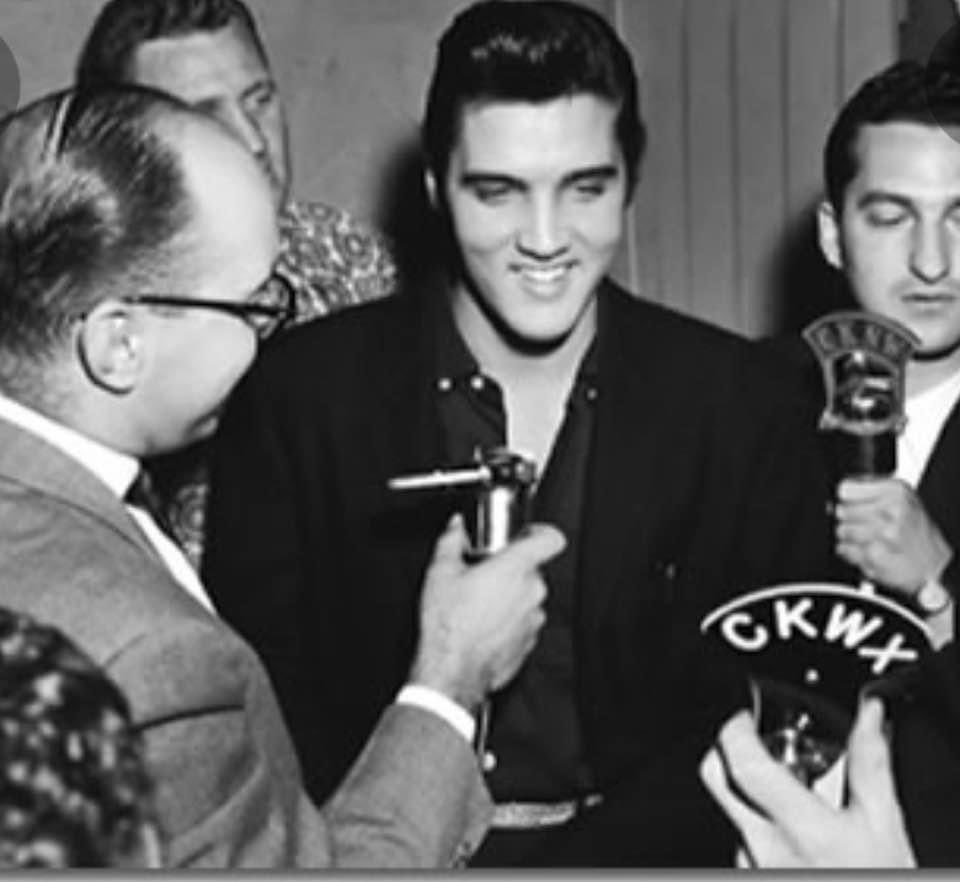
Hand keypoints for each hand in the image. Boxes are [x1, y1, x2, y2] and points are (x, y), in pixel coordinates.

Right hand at [409, 515, 564, 711]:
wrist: (452, 669)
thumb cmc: (449, 624)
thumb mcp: (440, 572)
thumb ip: (451, 541)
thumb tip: (455, 527)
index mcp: (515, 568)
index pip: (551, 539)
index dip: (542, 533)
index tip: (529, 535)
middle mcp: (532, 592)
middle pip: (533, 570)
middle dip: (512, 571)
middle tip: (487, 575)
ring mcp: (534, 619)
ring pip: (528, 598)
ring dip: (511, 597)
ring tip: (481, 604)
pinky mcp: (529, 642)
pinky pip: (524, 623)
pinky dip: (510, 622)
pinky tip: (484, 625)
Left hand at [699, 698, 915, 867]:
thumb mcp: (884, 828)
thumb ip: (869, 765)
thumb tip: (870, 716)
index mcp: (800, 830)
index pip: (741, 763)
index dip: (734, 728)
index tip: (743, 715)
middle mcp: (762, 851)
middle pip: (715, 780)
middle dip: (725, 752)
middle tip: (748, 741)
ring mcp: (749, 868)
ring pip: (727, 815)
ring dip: (747, 801)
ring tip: (787, 804)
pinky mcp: (743, 878)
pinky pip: (737, 847)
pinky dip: (755, 834)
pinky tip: (789, 842)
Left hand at [835, 477, 951, 592]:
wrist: (934, 566)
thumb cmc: (916, 533)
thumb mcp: (903, 498)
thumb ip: (872, 488)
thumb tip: (843, 489)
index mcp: (896, 491)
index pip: (846, 489)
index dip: (846, 498)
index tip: (852, 503)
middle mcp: (890, 511)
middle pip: (841, 510)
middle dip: (848, 519)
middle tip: (865, 524)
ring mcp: (881, 534)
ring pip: (841, 530)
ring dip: (849, 537)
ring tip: (868, 539)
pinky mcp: (873, 555)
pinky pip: (843, 549)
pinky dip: (850, 552)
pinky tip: (868, 551)